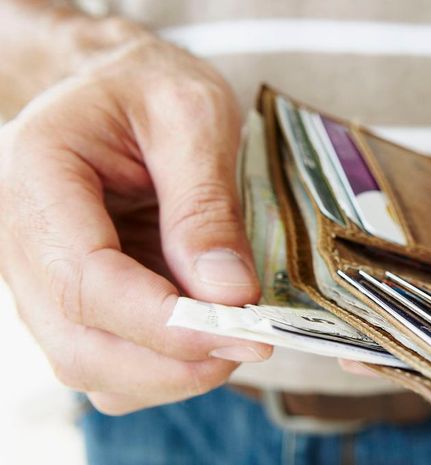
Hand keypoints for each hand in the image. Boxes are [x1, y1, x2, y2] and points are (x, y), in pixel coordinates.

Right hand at [0, 27, 271, 413]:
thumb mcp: (193, 118)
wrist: (115, 84)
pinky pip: (104, 356)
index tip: (242, 334)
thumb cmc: (149, 86)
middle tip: (252, 345)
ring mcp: (37, 274)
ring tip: (235, 336)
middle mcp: (19, 236)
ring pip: (87, 364)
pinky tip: (206, 331)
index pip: (85, 279)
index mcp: (35, 174)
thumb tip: (229, 294)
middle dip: (171, 362)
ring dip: (168, 371)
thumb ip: (206, 205)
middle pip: (77, 342)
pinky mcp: (65, 295)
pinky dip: (159, 363)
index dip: (164, 323)